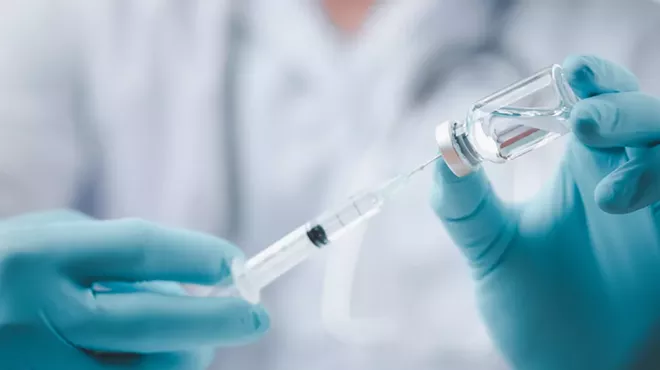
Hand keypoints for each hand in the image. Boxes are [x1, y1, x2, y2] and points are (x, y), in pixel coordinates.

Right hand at [0, 210, 268, 369]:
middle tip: (257, 318)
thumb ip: (113, 254)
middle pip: (148, 322)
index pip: (139, 250)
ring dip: (185, 356)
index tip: (236, 265)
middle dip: (215, 320)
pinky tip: (159, 361)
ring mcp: (34, 367)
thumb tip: (189, 286)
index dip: (198, 257)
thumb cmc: (11, 270)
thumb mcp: (48, 241)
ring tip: (196, 342)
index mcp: (38, 256)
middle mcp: (32, 314)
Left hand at [431, 55, 659, 369]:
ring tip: (605, 196)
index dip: (590, 79)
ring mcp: (658, 208)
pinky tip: (623, 202)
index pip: (595, 100)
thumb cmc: (539, 311)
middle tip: (583, 124)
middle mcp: (626, 178)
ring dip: (648, 156)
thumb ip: (466, 206)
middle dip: (621, 109)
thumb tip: (443, 149)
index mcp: (583, 167)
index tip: (567, 75)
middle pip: (643, 114)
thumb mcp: (492, 253)